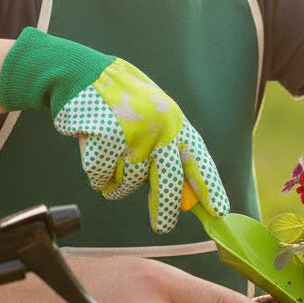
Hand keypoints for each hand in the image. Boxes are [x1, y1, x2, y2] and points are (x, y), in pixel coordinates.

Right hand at [0, 27, 226, 231]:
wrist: (84, 75)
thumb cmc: (122, 103)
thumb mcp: (154, 118)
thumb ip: (169, 152)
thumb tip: (187, 197)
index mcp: (175, 121)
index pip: (197, 159)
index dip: (209, 187)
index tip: (219, 211)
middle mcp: (159, 127)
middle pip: (168, 182)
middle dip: (166, 209)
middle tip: (163, 227)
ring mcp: (133, 133)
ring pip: (128, 184)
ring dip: (116, 183)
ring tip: (110, 158)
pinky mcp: (106, 139)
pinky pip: (101, 177)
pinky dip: (96, 173)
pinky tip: (93, 150)